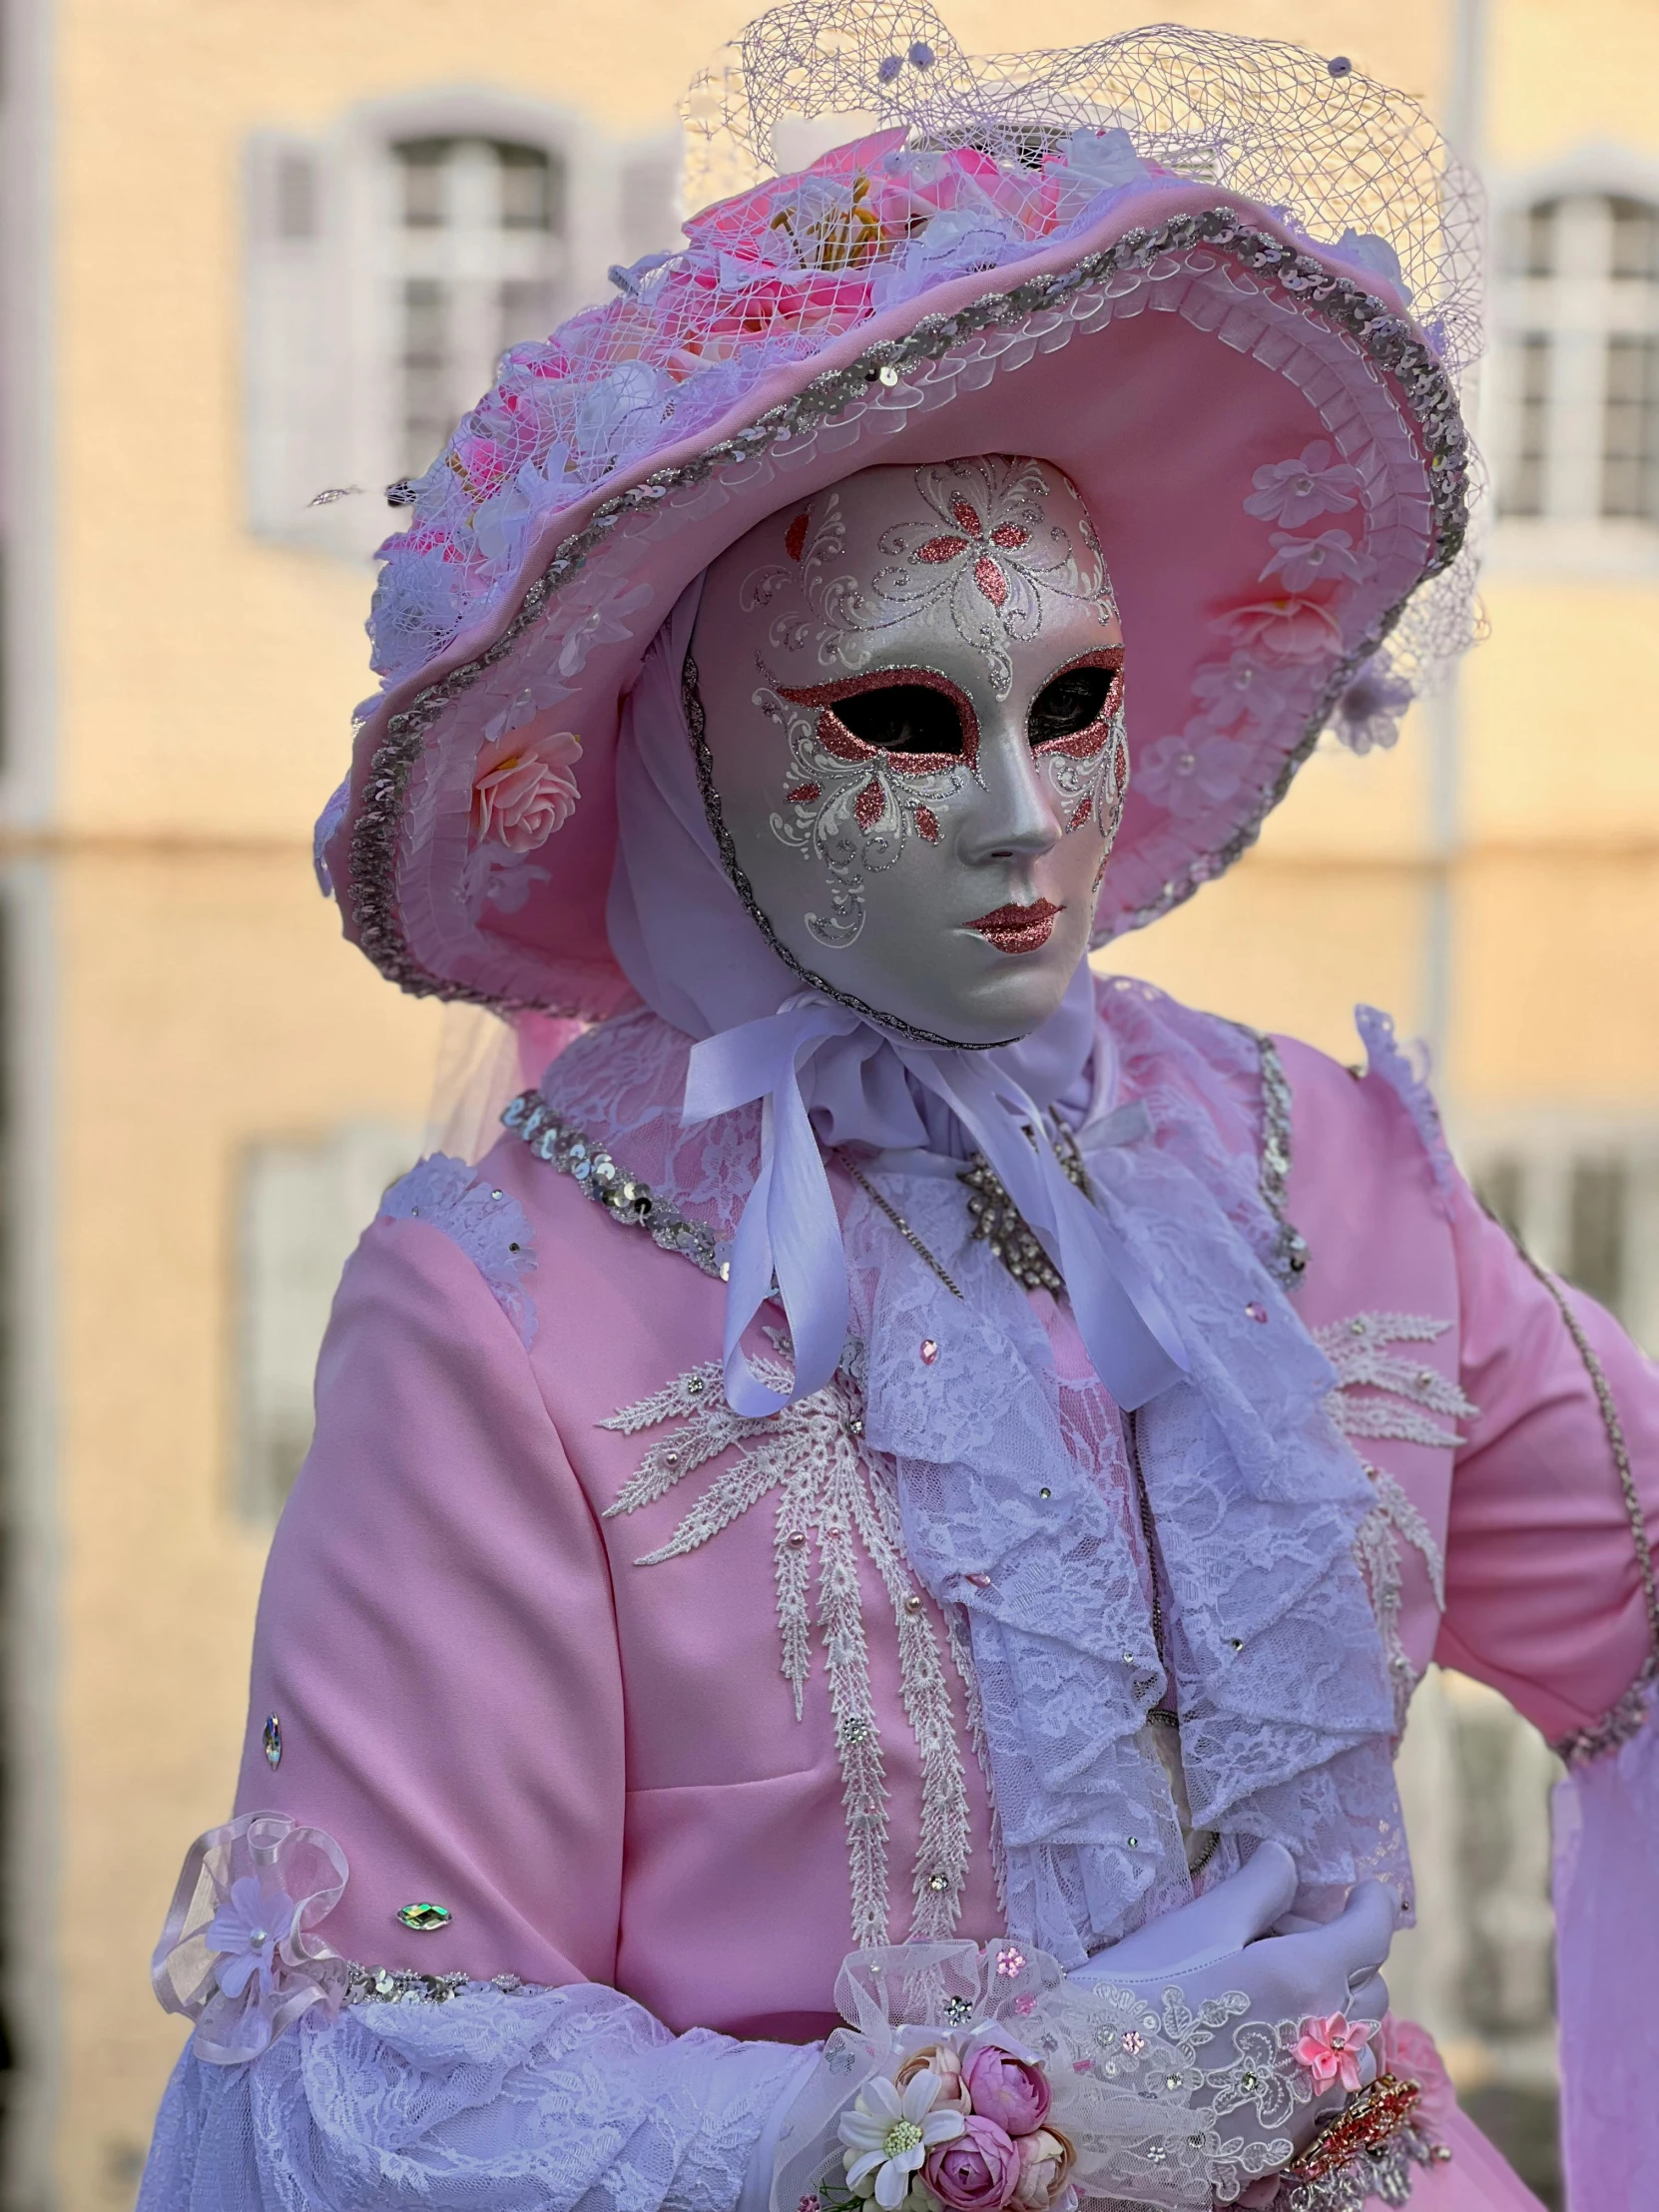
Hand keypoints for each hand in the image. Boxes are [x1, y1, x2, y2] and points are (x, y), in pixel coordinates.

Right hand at [1069, 1842, 1398, 2164]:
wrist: (1090, 2098)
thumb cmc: (1137, 1995)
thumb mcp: (1195, 1925)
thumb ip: (1255, 1889)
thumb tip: (1285, 1858)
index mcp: (1306, 1977)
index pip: (1371, 1934)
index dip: (1373, 1904)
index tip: (1363, 1890)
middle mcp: (1323, 2042)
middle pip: (1370, 1990)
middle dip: (1343, 1954)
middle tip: (1285, 1935)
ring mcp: (1308, 2098)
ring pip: (1358, 2049)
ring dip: (1338, 2014)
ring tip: (1282, 1997)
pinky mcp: (1285, 2139)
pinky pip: (1328, 2092)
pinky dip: (1314, 2061)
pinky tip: (1262, 2048)